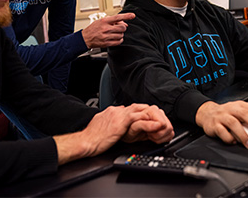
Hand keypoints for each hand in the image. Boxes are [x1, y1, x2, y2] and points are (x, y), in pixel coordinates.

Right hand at [53, 104, 172, 164]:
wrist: (85, 141)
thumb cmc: (91, 138)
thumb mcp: (103, 128)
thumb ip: (111, 124)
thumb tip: (116, 126)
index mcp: (113, 112)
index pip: (132, 109)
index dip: (142, 113)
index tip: (149, 118)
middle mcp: (117, 110)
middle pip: (138, 106)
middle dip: (150, 112)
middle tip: (159, 119)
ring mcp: (119, 114)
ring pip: (141, 109)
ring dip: (152, 115)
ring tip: (162, 122)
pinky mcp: (121, 121)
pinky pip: (139, 118)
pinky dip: (149, 121)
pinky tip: (157, 126)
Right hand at [81, 13, 135, 48]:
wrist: (85, 38)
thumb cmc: (93, 29)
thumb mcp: (101, 21)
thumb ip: (112, 21)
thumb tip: (124, 23)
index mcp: (104, 21)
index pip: (117, 17)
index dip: (126, 16)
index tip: (132, 15)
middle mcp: (105, 28)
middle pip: (122, 27)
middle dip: (122, 28)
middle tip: (119, 28)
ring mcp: (106, 36)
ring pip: (121, 35)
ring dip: (120, 34)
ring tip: (115, 33)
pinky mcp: (106, 43)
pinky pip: (118, 42)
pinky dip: (120, 40)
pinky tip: (116, 38)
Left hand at [121, 104, 173, 143]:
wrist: (126, 131)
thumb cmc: (128, 129)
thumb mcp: (134, 127)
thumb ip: (146, 125)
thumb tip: (158, 124)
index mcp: (152, 110)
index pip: (163, 124)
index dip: (156, 131)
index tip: (148, 132)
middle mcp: (158, 112)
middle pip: (168, 128)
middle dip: (158, 135)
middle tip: (148, 134)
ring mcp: (162, 118)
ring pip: (170, 131)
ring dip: (159, 137)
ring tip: (149, 134)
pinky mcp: (164, 125)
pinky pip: (170, 134)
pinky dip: (162, 138)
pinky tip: (153, 135)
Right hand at [195, 101, 247, 148]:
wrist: (206, 113)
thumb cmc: (227, 115)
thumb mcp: (239, 114)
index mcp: (240, 105)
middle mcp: (231, 109)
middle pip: (245, 114)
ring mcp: (222, 116)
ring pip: (234, 123)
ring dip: (243, 135)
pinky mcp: (214, 125)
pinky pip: (222, 132)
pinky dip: (229, 138)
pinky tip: (234, 142)